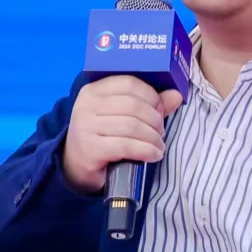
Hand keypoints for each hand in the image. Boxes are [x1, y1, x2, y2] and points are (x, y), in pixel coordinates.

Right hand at [61, 76, 184, 193]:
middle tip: (161, 132)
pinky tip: (154, 155)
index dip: (151, 95)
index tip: (160, 110)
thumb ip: (149, 105)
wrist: (75, 167)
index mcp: (93, 90)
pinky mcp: (91, 149)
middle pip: (133, 105)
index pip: (129, 83)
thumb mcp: (121, 117)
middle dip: (155, 120)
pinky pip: (126, 146)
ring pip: (132, 126)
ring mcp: (86, 127)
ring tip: (159, 146)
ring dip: (153, 138)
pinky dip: (146, 150)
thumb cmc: (102, 137)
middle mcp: (86, 105)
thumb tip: (176, 95)